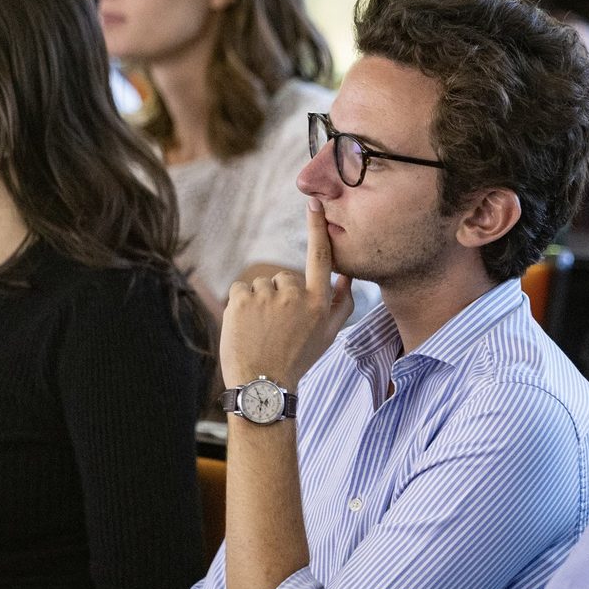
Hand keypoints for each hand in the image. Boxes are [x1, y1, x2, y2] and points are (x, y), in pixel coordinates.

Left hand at [220, 199, 352, 389]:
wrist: (262, 386)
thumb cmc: (297, 360)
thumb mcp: (328, 336)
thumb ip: (342, 304)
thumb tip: (347, 277)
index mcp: (319, 302)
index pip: (320, 257)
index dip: (317, 228)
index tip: (314, 203)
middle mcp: (295, 295)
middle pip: (284, 278)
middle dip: (279, 296)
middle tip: (276, 328)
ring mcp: (267, 296)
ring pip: (261, 285)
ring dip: (259, 303)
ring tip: (261, 332)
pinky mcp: (241, 299)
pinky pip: (240, 289)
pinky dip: (240, 305)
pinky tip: (246, 327)